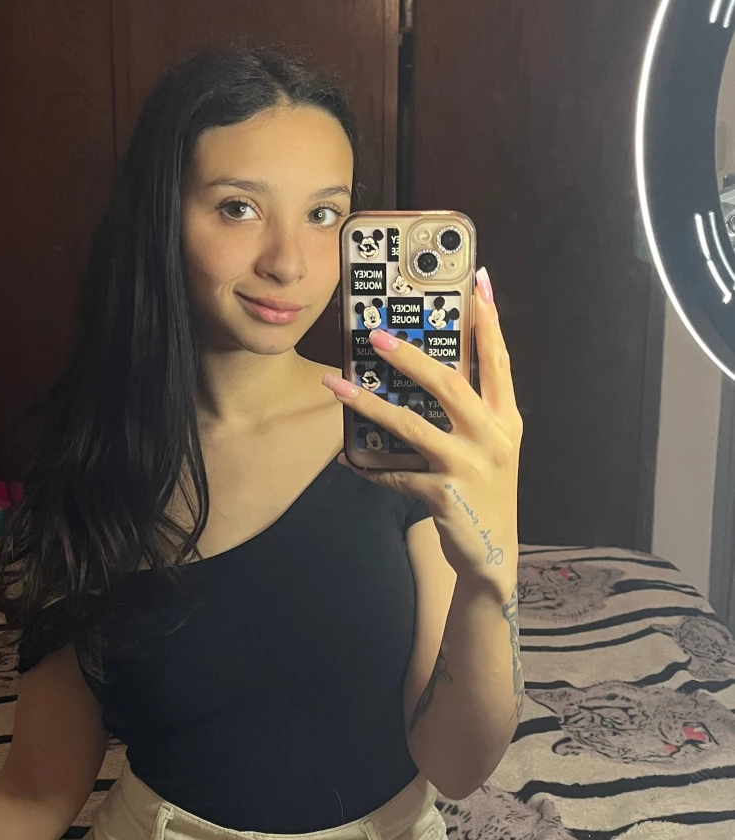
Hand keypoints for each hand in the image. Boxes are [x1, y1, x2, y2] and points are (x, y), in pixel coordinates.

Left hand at [321, 266, 522, 595]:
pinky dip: (370, 467)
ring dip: (369, 405)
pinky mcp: (446, 495)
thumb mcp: (489, 448)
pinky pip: (397, 475)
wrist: (493, 555)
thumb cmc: (483, 493)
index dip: (489, 321)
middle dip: (411, 357)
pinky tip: (347, 457)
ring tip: (336, 386)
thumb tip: (424, 371)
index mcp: (506, 420)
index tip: (478, 281)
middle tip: (376, 335)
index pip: (498, 361)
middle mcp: (493, 438)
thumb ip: (469, 413)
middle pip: (451, 385)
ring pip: (412, 426)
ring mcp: (470, 467)